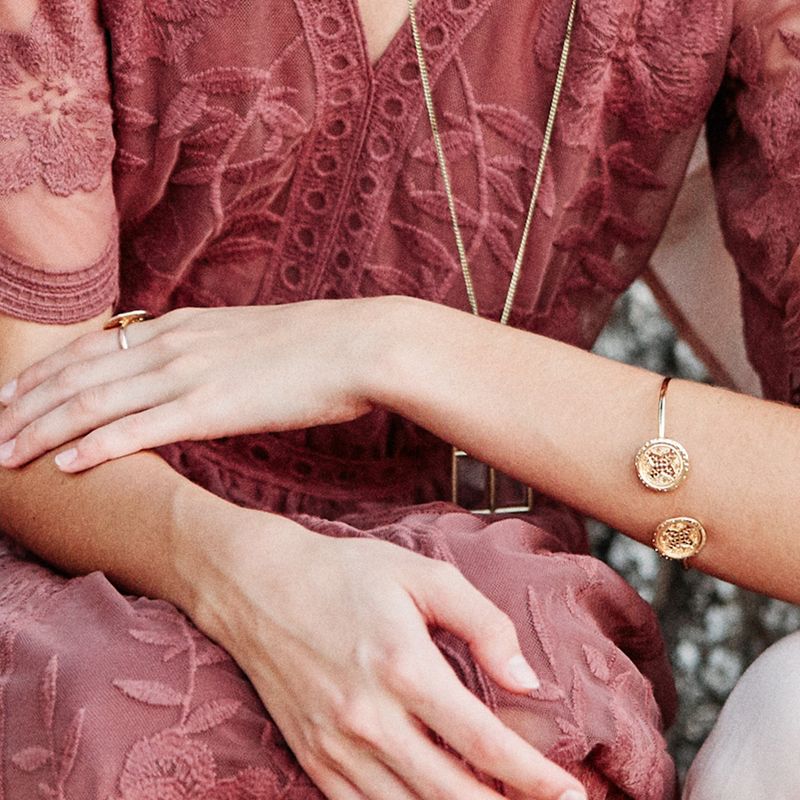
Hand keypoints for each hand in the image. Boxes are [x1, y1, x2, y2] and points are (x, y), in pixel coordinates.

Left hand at [0, 301, 377, 470]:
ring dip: (43, 429)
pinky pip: (139, 428)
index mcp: (181, 326)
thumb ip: (208, 354)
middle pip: (79, 374)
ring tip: (5, 454)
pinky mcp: (211, 406)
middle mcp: (172, 344)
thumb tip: (192, 375)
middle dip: (25, 404)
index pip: (93, 348)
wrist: (355, 344)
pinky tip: (64, 464)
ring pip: (95, 402)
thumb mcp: (247, 339)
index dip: (45, 373)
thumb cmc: (313, 347)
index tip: (13, 394)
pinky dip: (95, 446)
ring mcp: (188, 373)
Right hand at [198, 516, 585, 799]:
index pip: (484, 742)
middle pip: (454, 793)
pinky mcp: (313, 757)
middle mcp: (369, 717)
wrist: (258, 583)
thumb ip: (483, 624)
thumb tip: (527, 680)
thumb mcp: (422, 575)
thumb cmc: (345, 573)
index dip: (535, 776)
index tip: (572, 794)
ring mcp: (336, 745)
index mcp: (403, 666)